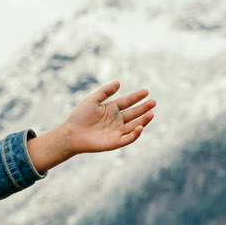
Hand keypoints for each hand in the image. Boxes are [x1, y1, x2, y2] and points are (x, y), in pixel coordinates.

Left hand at [26, 82, 154, 171]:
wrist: (72, 133)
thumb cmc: (80, 116)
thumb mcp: (93, 100)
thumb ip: (105, 91)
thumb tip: (119, 82)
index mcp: (112, 109)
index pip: (128, 102)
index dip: (137, 97)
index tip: (146, 91)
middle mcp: (117, 120)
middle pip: (134, 113)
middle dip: (144, 108)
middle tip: (153, 102)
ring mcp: (117, 131)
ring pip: (135, 125)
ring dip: (144, 120)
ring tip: (151, 113)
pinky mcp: (116, 142)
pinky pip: (129, 138)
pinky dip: (136, 134)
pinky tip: (140, 126)